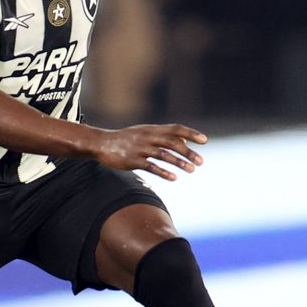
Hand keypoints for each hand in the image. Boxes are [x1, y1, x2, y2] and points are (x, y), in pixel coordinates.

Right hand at [90, 124, 206, 180]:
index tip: (205, 141)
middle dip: (188, 152)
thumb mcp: (144, 132)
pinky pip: (151, 167)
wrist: (101, 144)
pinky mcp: (133, 161)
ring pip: (164, 155)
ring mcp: (140, 149)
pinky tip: (174, 178)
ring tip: (191, 170)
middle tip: (201, 162)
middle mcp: (147, 137)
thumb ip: (164, 135)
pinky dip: (164, 172)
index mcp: (152, 129)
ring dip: (179, 163)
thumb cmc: (126, 138)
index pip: (175, 129)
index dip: (191, 133)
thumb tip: (185, 140)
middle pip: (172, 143)